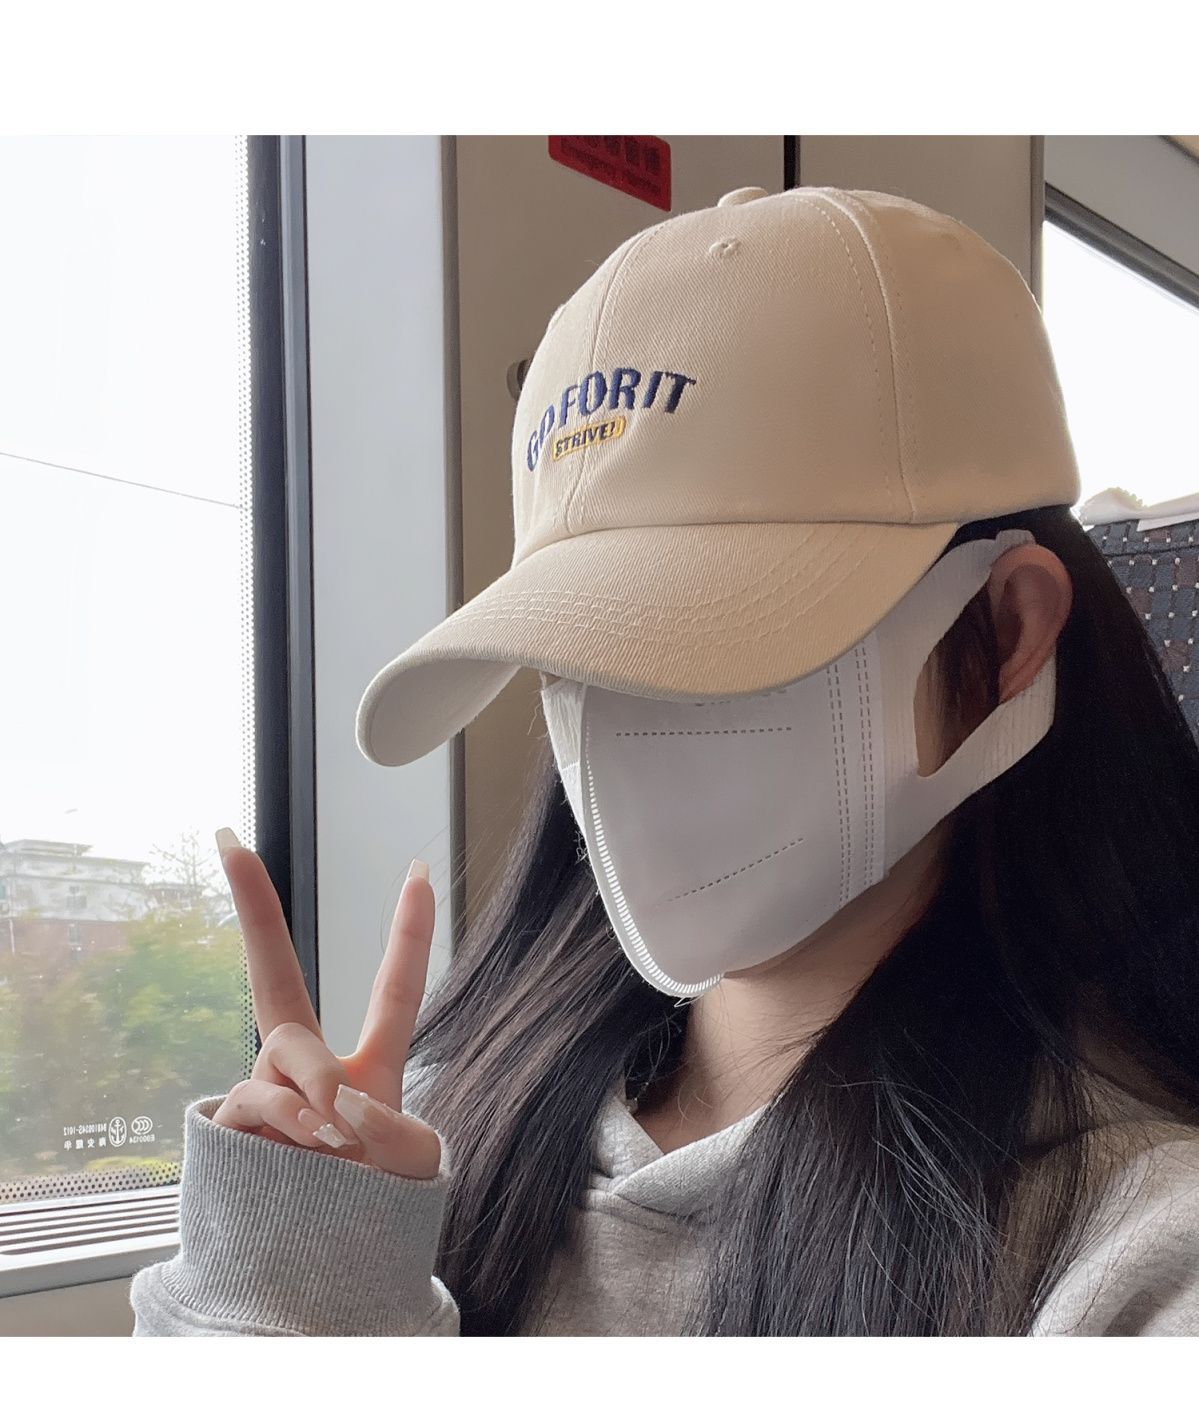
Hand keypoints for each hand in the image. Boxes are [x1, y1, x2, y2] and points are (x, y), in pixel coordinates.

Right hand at [210, 830, 440, 1178]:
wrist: (325, 1273)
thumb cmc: (374, 1210)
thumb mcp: (412, 1165)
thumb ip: (386, 1120)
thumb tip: (327, 1100)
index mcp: (369, 1064)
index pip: (395, 987)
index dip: (410, 929)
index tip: (419, 869)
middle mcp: (308, 1068)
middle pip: (275, 974)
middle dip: (254, 906)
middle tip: (229, 841)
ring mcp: (265, 1090)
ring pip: (286, 1052)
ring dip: (317, 1093)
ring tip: (335, 1143)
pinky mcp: (229, 1121)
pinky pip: (258, 1097)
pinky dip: (291, 1121)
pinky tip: (302, 1152)